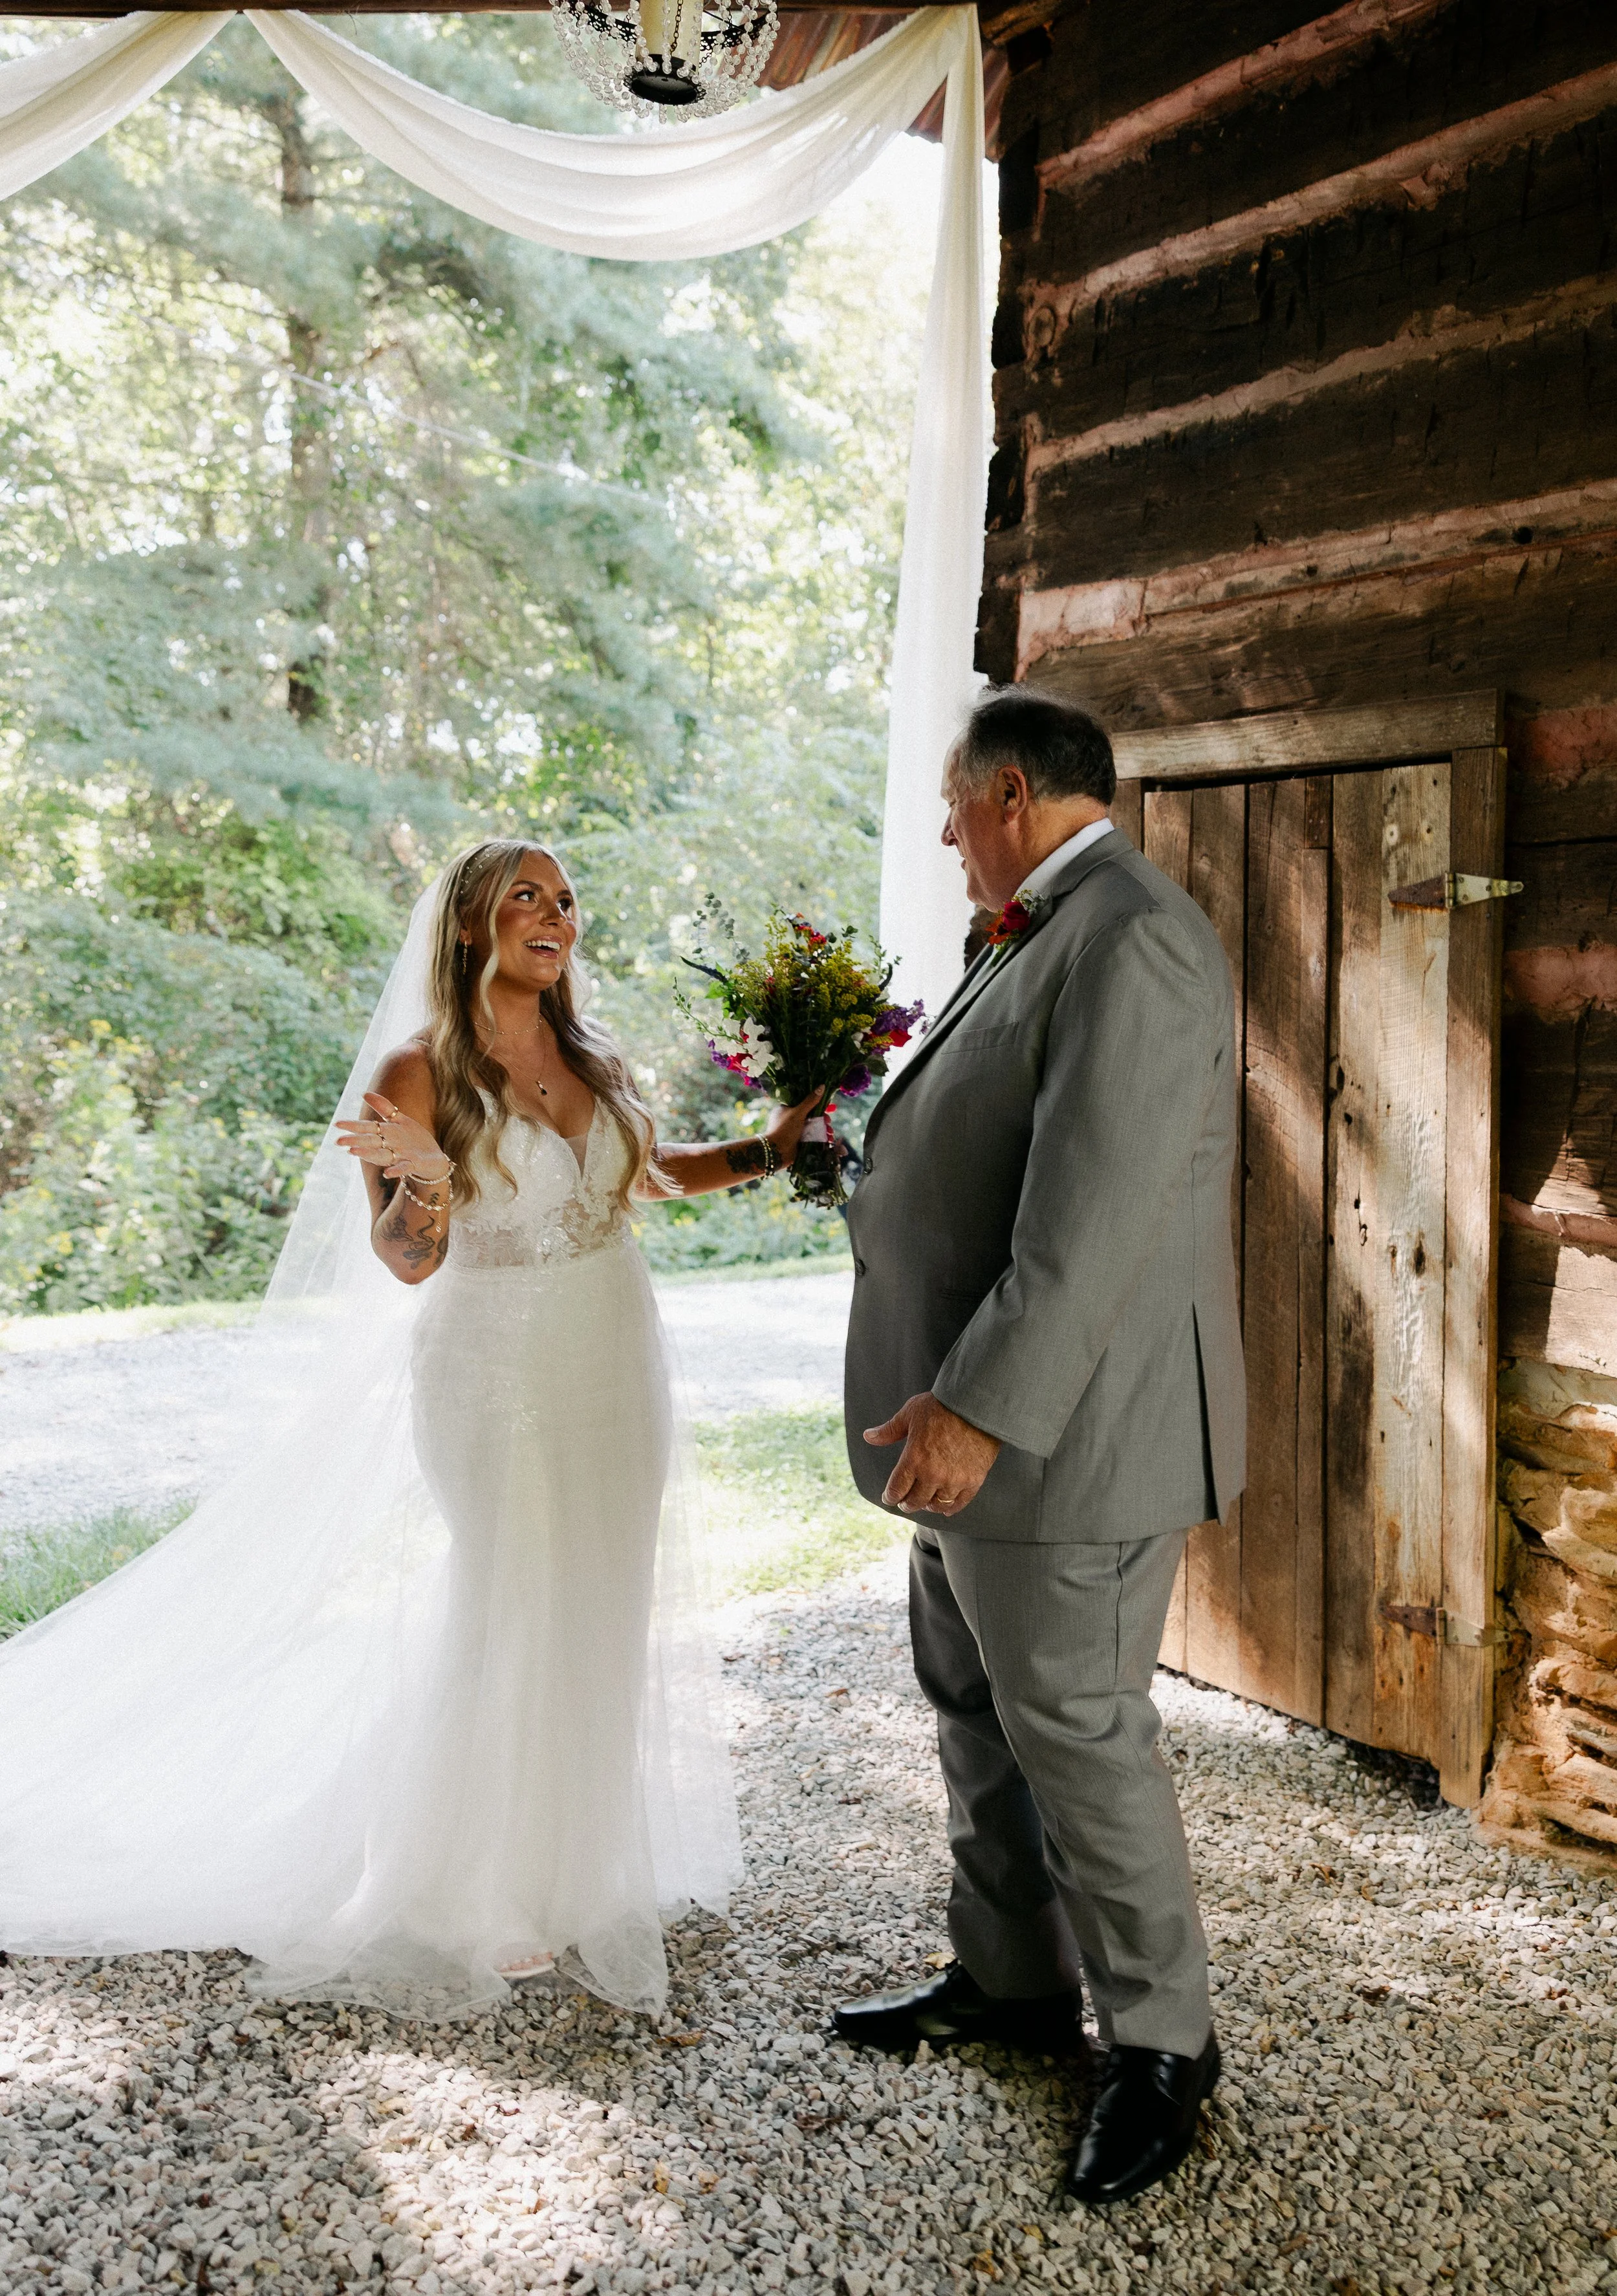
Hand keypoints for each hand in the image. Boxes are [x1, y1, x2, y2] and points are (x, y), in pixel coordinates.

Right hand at [335, 1092, 449, 1180]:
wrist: (434, 1158)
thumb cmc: (413, 1139)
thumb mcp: (399, 1120)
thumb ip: (384, 1108)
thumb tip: (364, 1093)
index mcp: (386, 1134)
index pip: (367, 1128)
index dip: (353, 1126)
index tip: (337, 1124)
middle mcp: (390, 1146)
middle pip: (371, 1142)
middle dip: (355, 1141)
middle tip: (338, 1141)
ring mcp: (401, 1156)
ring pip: (382, 1155)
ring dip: (368, 1154)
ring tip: (353, 1151)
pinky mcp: (414, 1164)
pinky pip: (404, 1168)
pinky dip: (396, 1170)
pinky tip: (387, 1173)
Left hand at [765, 1089, 826, 1168]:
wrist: (776, 1152)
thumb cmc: (784, 1130)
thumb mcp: (798, 1113)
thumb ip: (810, 1101)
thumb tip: (822, 1086)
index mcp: (786, 1109)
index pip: (805, 1103)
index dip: (817, 1105)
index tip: (828, 1109)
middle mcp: (790, 1119)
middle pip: (811, 1116)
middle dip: (822, 1120)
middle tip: (828, 1123)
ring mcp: (794, 1131)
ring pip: (813, 1127)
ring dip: (823, 1129)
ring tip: (829, 1134)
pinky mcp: (798, 1141)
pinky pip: (812, 1137)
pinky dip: (820, 1138)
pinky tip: (827, 1140)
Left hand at [863, 1392, 1000, 1516]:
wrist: (976, 1404)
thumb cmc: (941, 1406)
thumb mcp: (909, 1414)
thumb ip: (889, 1431)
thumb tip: (868, 1436)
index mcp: (914, 1459)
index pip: (897, 1489)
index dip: (890, 1496)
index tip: (889, 1498)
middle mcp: (933, 1474)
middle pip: (916, 1501)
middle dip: (907, 1504)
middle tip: (905, 1503)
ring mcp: (954, 1479)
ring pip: (937, 1504)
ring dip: (929, 1506)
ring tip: (926, 1503)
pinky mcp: (973, 1479)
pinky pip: (960, 1502)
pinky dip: (952, 1508)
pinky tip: (946, 1509)